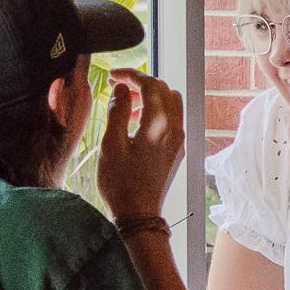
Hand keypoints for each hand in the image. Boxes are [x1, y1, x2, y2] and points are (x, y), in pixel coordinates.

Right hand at [93, 69, 185, 219]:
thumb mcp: (111, 144)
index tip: (112, 75)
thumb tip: (122, 88)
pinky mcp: (176, 149)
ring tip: (124, 105)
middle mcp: (176, 130)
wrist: (139, 214)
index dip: (131, 75)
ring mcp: (178, 140)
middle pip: (164, 90)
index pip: (152, 85)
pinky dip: (155, 112)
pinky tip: (134, 122)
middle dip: (141, 83)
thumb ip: (117, 111)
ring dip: (149, 97)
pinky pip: (171, 120)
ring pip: (170, 104)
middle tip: (116, 86)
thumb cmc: (121, 182)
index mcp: (160, 126)